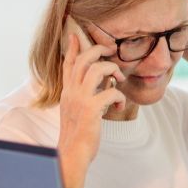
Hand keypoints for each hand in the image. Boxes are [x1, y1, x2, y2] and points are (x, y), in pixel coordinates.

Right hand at [57, 34, 125, 166]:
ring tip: (120, 79)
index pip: (68, 65)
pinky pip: (111, 92)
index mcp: (67, 92)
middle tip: (110, 51)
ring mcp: (80, 100)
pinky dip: (120, 96)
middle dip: (98, 51)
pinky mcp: (91, 110)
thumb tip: (103, 84)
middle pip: (83, 61)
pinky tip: (120, 104)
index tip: (75, 35)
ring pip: (96, 70)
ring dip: (112, 70)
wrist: (73, 153)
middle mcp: (71, 93)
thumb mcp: (77, 111)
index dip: (73, 49)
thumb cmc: (79, 134)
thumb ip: (86, 96)